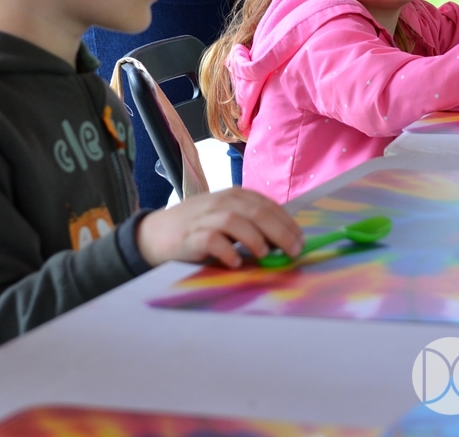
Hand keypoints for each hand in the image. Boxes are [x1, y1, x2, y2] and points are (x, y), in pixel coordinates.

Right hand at [136, 187, 302, 267]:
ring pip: (234, 220)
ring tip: (264, 254)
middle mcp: (221, 202)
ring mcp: (205, 218)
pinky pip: (211, 240)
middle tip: (292, 251)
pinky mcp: (190, 236)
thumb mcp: (226, 217)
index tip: (300, 241)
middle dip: (279, 231)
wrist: (157, 233)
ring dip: (253, 237)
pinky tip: (236, 262)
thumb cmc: (199, 227)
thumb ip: (252, 224)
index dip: (286, 222)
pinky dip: (226, 250)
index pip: (267, 205)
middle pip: (256, 211)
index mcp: (234, 196)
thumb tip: (285, 242)